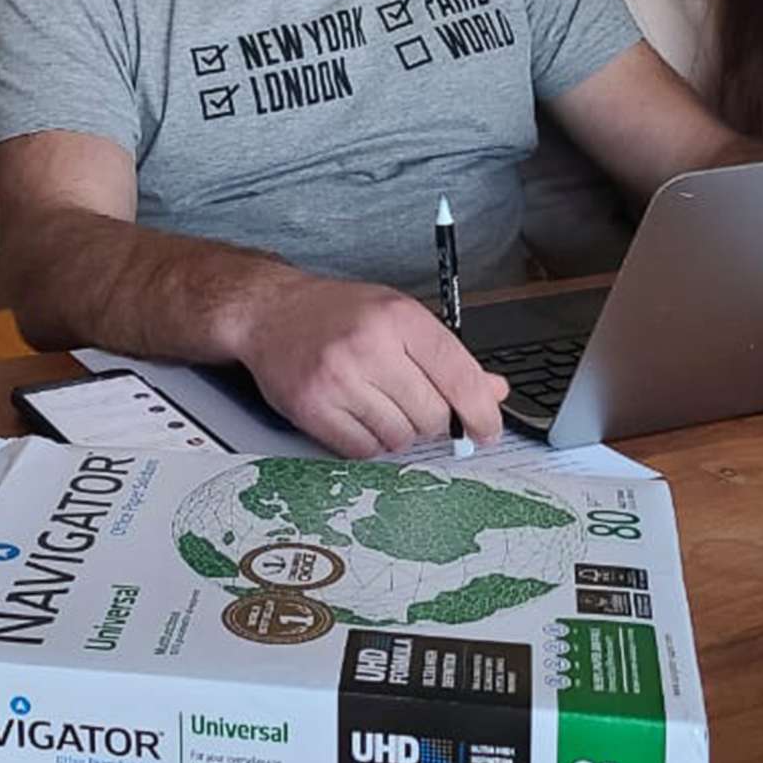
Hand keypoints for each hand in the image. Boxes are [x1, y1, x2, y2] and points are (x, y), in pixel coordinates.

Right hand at [238, 275, 508, 457]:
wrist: (269, 312)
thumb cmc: (338, 314)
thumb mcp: (399, 317)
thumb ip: (447, 356)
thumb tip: (493, 392)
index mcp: (399, 317)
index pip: (459, 376)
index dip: (481, 412)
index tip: (486, 430)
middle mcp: (369, 346)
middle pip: (432, 415)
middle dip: (433, 421)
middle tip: (416, 406)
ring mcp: (338, 379)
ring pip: (400, 438)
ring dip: (399, 432)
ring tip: (380, 404)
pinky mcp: (312, 408)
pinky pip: (363, 451)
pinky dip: (369, 443)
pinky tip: (359, 417)